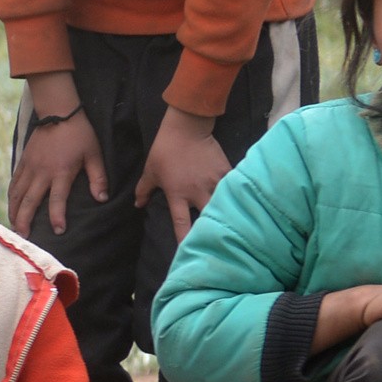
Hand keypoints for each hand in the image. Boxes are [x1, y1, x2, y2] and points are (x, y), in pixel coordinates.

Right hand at [9, 87, 105, 238]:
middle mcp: (41, 172)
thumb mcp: (94, 155)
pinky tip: (11, 206)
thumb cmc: (80, 134)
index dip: (57, 216)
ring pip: (17, 194)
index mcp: (60, 171)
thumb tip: (102, 198)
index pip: (57, 199)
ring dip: (14, 211)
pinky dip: (11, 197)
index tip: (59, 231)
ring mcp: (30, 167)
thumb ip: (98, 178)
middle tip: (23, 236)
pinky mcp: (23, 161)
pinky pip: (14, 183)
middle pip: (29, 201)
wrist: (58, 112)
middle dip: (25, 220)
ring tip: (14, 226)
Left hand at [136, 109, 230, 243]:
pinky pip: (233, 189)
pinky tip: (244, 207)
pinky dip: (236, 198)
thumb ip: (144, 190)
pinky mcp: (226, 172)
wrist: (187, 128)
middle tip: (217, 244)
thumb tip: (138, 205)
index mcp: (177, 194)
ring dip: (227, 216)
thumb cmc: (165, 150)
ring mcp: (214, 182)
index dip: (184, 239)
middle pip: (208, 218)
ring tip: (234, 230)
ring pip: (224, 205)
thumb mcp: (150, 171)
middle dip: (212, 231)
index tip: (188, 253)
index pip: (182, 223)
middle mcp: (197, 192)